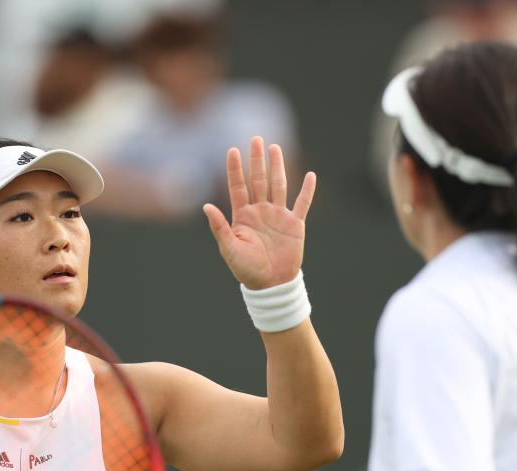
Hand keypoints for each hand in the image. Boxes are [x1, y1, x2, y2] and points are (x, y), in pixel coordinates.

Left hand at [205, 136, 316, 289]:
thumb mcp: (229, 248)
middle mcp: (260, 211)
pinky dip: (307, 190)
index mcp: (243, 216)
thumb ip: (219, 227)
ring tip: (275, 147)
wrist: (271, 285)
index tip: (232, 150)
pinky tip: (311, 175)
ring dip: (278, 166)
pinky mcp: (295, 225)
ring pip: (279, 185)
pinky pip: (302, 204)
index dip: (235, 169)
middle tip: (256, 138)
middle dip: (257, 160)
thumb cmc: (246, 269)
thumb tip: (206, 206)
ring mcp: (278, 216)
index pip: (238, 187)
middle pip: (258, 180)